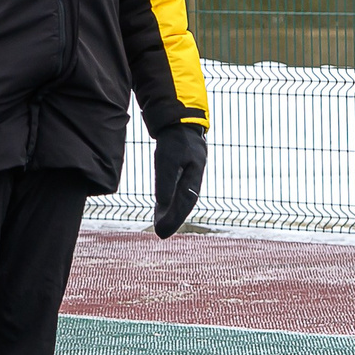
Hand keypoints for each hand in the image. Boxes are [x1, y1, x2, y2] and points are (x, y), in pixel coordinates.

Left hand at [152, 124, 207, 238]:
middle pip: (185, 203)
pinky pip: (178, 191)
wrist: (181, 121)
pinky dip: (170, 202)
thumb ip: (165, 180)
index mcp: (194, 174)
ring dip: (172, 213)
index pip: (185, 201)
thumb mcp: (166, 157)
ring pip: (182, 198)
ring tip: (160, 227)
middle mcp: (194, 177)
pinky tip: (161, 210)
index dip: (174, 217)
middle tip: (161, 234)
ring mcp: (190, 174)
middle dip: (174, 219)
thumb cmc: (174, 139)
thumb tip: (162, 204)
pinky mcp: (183, 171)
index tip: (162, 230)